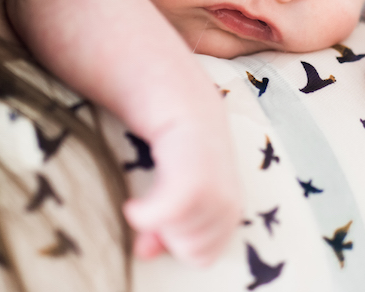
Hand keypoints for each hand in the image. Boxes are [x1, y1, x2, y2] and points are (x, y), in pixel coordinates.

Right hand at [6, 0, 242, 264]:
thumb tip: (131, 227)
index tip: (149, 247)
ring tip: (139, 222)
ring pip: (216, 203)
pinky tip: (134, 212)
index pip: (219, 199)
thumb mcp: (105, 117)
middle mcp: (203, 115)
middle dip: (191, 242)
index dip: (195, 236)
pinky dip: (167, 212)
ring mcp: (192, 107)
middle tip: (145, 245)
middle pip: (226, 208)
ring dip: (179, 232)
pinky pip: (191, 181)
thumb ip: (124, 158)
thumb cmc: (73, 49)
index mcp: (191, 120)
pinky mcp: (173, 102)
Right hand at [123, 116, 241, 265]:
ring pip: (176, 237)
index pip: (202, 257)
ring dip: (158, 221)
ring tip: (157, 190)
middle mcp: (229, 208)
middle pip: (189, 250)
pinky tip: (134, 205)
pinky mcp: (195, 185)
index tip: (166, 218)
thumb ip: (165, 228)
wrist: (187, 106)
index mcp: (230, 214)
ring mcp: (216, 197)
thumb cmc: (180, 153)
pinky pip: (162, 219)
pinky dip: (144, 215)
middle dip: (168, 232)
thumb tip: (143, 251)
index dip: (178, 243)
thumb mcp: (179, 196)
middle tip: (162, 197)